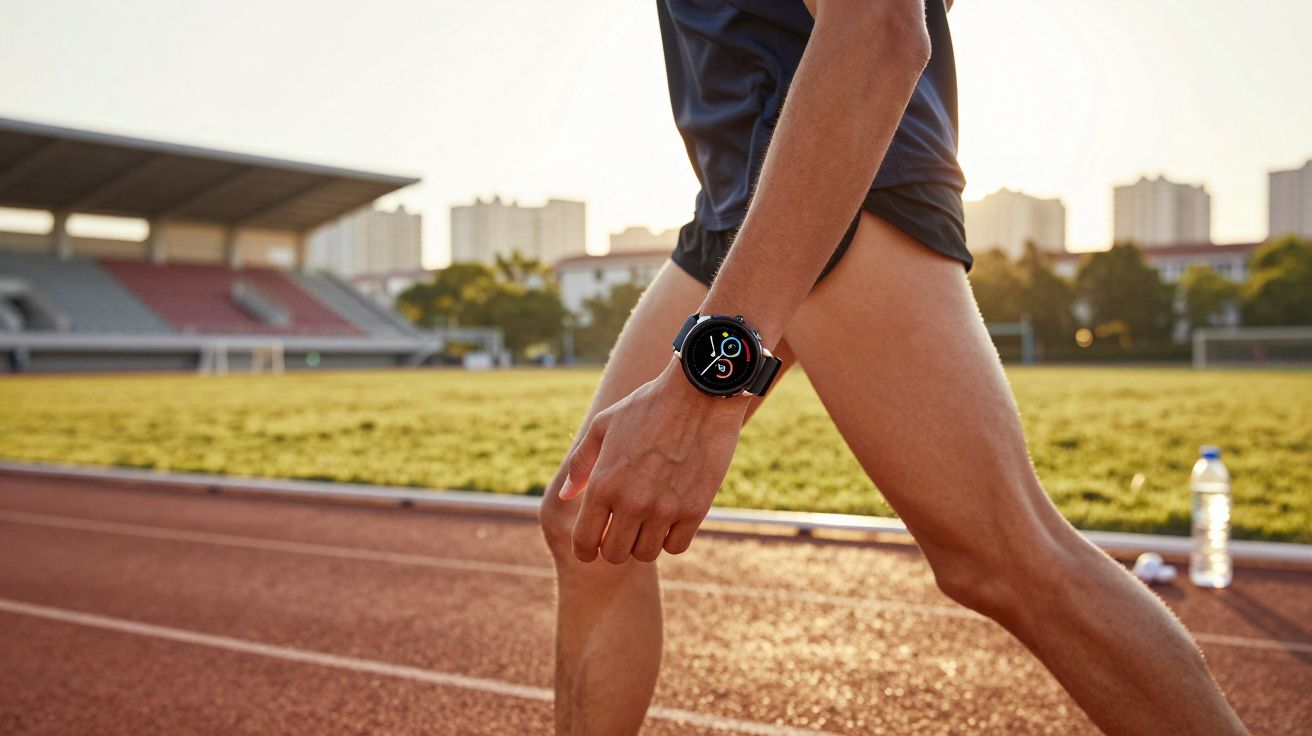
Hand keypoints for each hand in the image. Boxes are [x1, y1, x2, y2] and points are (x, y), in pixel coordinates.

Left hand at [559, 361, 746, 563]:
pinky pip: (677, 546)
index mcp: (603, 484)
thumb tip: (566, 496)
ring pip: (646, 554)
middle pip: (615, 554)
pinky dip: (672, 538)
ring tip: (648, 522)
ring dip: (644, 542)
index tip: (591, 548)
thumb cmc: (648, 405)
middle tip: (623, 530)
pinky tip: (672, 520)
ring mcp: (664, 509)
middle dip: (614, 546)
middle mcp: (631, 502)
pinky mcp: (695, 509)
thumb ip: (582, 463)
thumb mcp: (604, 425)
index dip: (585, 551)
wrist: (699, 393)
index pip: (585, 542)